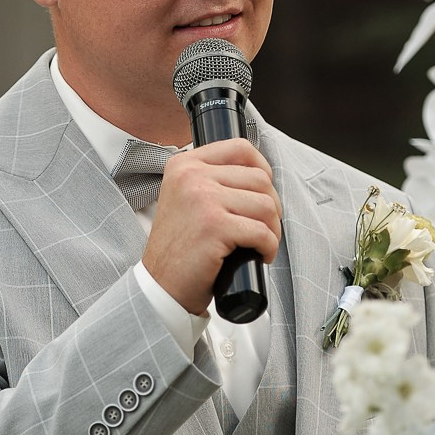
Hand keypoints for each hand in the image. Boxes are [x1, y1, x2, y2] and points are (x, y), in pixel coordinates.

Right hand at [141, 138, 280, 314]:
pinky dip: (269, 247)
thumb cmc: (182, 247)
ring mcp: (202, 199)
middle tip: (262, 229)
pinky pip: (262, 232)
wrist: (162, 286)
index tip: (263, 194)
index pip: (240, 148)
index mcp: (184, 165)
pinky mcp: (214, 226)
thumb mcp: (188, 199)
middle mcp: (191, 176)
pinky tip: (259, 256)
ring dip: (272, 229)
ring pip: (266, 205)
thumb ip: (214, 180)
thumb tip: (261, 175)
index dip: (263, 170)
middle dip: (271, 208)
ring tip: (260, 244)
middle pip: (260, 179)